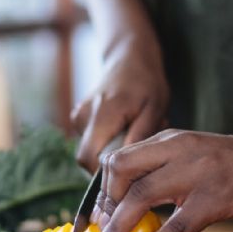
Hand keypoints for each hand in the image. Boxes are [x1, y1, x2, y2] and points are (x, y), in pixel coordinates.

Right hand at [72, 41, 169, 171]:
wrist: (129, 57)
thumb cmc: (146, 83)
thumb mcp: (154, 109)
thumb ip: (139, 136)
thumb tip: (127, 165)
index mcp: (102, 114)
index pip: (90, 159)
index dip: (106, 174)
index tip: (131, 172)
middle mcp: (84, 115)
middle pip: (86, 158)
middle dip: (111, 163)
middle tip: (136, 150)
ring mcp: (78, 115)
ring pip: (90, 150)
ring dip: (111, 150)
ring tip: (133, 132)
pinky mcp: (79, 116)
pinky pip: (91, 140)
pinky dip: (108, 140)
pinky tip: (125, 127)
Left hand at [90, 128, 232, 231]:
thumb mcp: (195, 156)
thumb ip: (167, 170)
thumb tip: (134, 204)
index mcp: (170, 140)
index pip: (119, 158)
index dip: (102, 189)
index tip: (99, 215)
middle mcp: (177, 148)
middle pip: (120, 171)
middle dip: (104, 206)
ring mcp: (196, 171)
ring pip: (141, 196)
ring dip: (117, 227)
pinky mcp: (216, 196)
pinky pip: (176, 225)